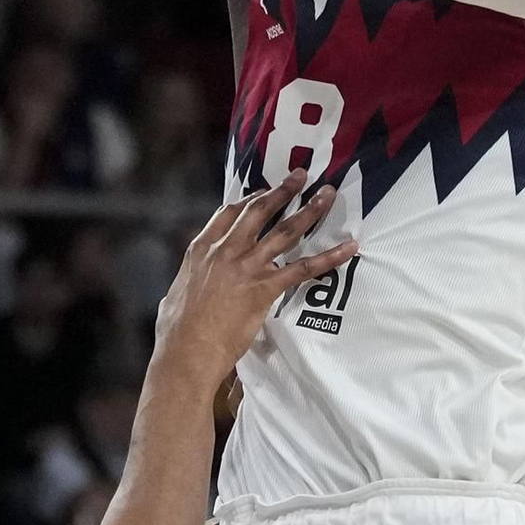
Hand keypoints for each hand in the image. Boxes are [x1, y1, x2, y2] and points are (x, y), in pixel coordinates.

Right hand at [153, 175, 355, 392]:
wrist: (187, 349)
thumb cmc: (176, 329)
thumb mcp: (176, 292)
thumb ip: (190, 279)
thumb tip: (190, 283)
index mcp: (201, 249)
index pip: (229, 213)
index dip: (249, 199)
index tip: (263, 191)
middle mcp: (226, 250)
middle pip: (259, 210)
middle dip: (282, 190)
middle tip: (300, 176)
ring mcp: (247, 266)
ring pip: (285, 231)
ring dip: (309, 210)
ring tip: (327, 195)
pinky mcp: (266, 288)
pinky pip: (304, 268)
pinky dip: (329, 257)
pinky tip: (348, 248)